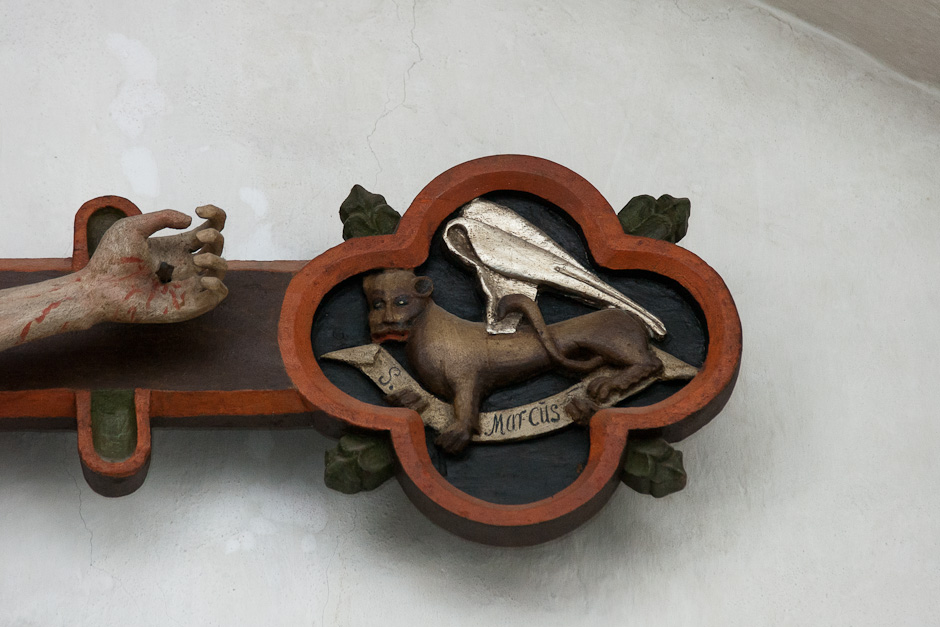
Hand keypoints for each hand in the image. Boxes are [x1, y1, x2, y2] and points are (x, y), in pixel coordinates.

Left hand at [83, 206, 228, 323]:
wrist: (99, 288)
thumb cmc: (111, 259)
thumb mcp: (133, 227)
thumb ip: (162, 216)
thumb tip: (190, 222)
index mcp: (176, 246)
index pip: (208, 229)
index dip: (214, 215)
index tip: (199, 209)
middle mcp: (185, 264)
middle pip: (216, 247)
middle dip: (215, 236)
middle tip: (200, 235)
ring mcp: (187, 284)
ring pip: (220, 270)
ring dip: (216, 260)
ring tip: (197, 260)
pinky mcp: (187, 304)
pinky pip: (217, 296)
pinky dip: (219, 286)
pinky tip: (204, 278)